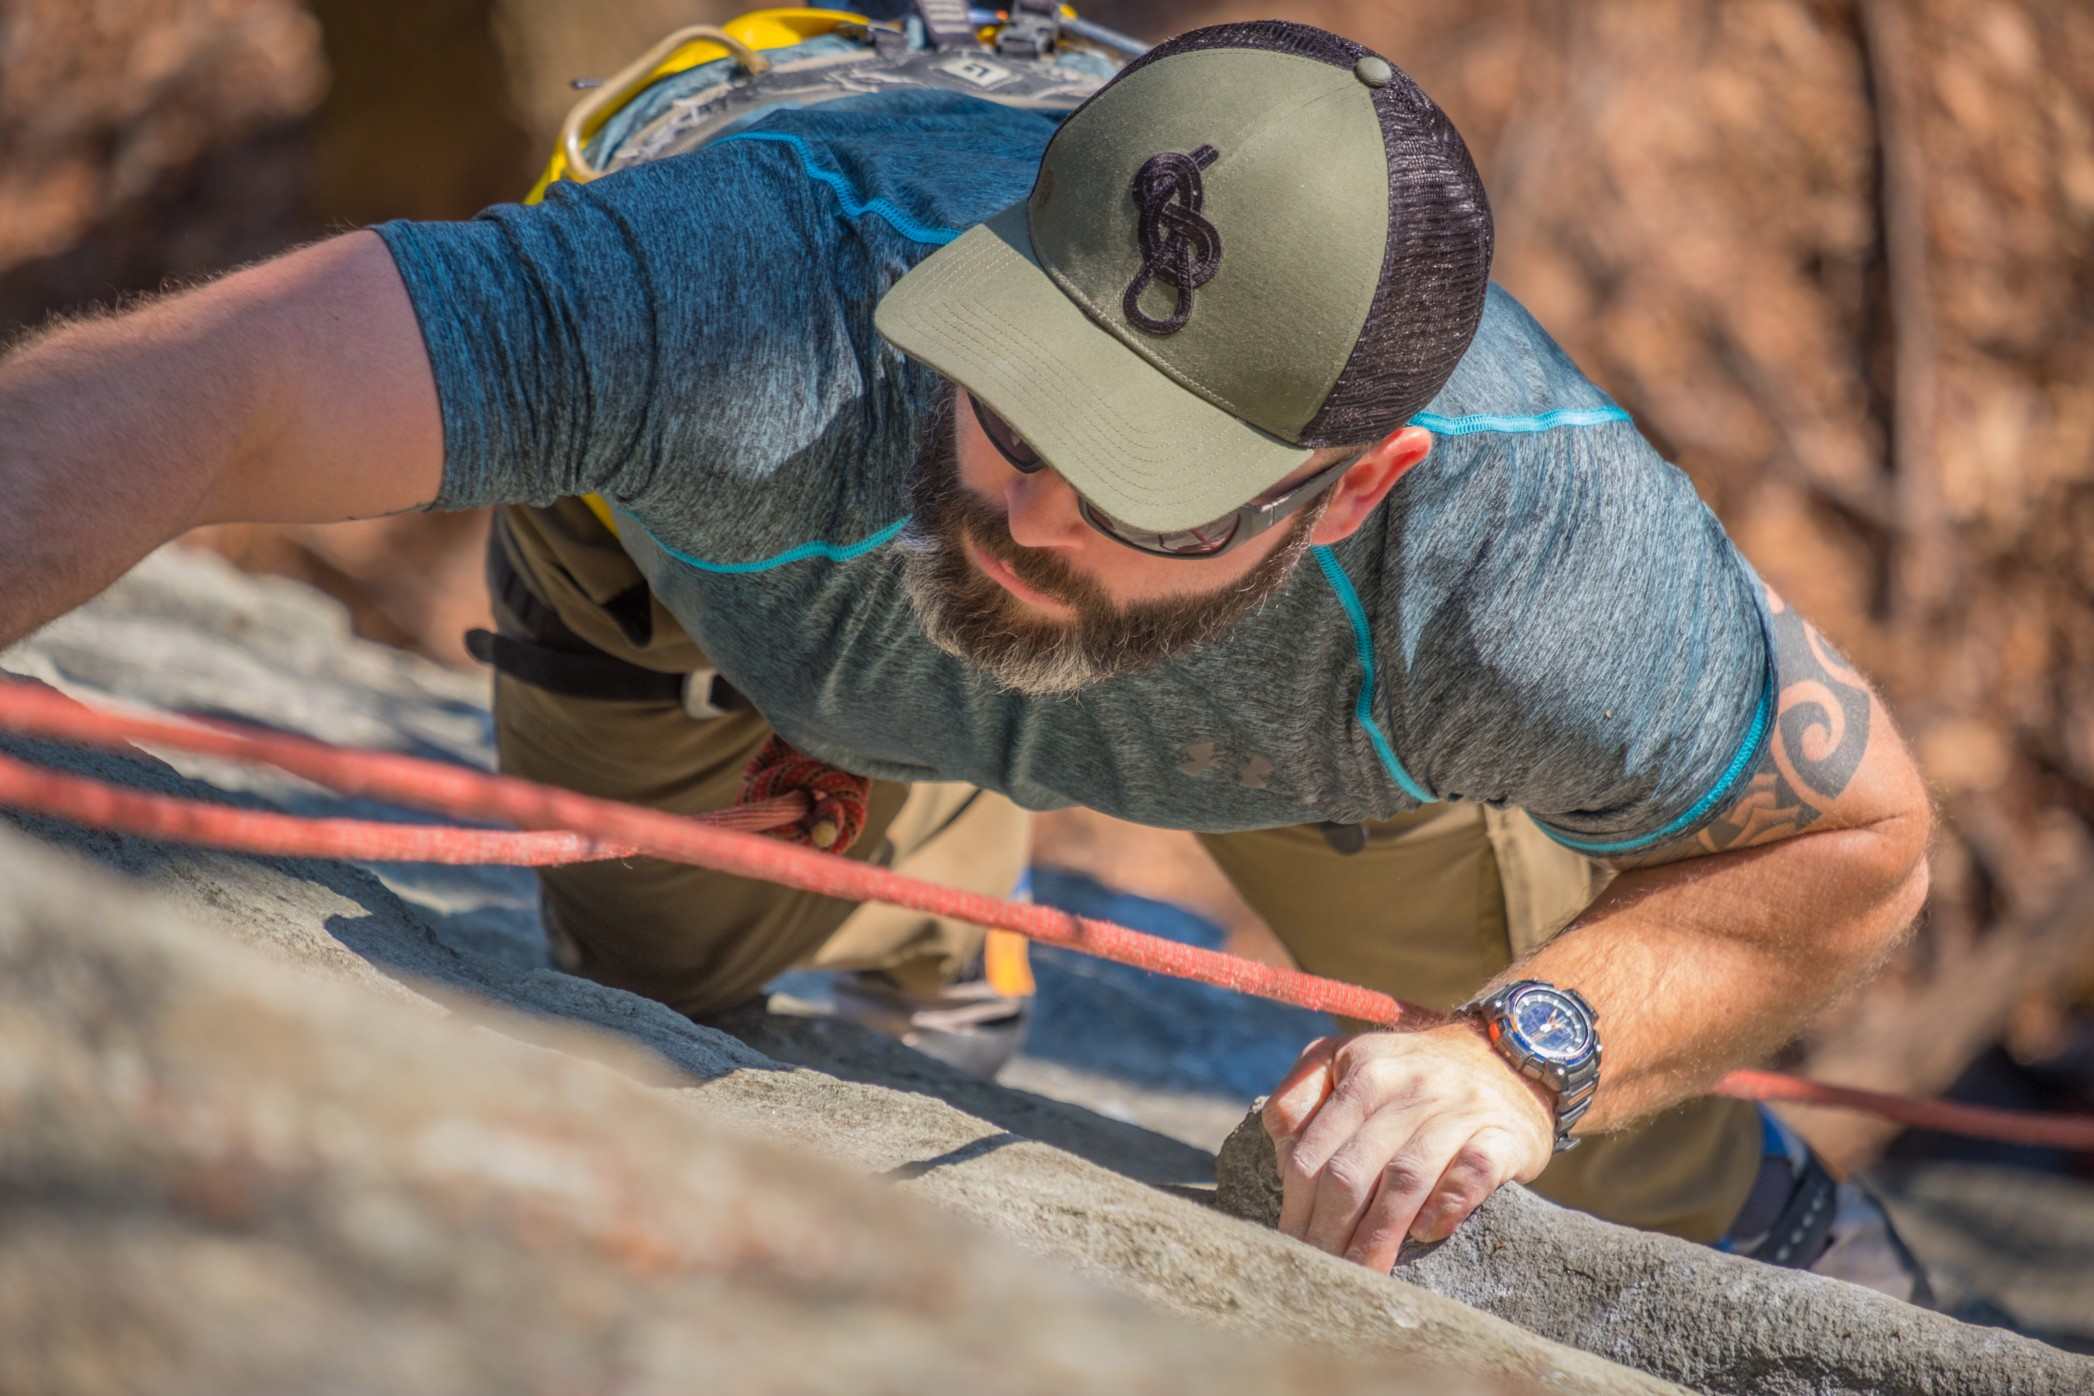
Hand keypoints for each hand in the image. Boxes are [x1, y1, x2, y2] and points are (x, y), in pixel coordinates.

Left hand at [1262, 1022, 1556, 1271]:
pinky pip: (1471, 1173)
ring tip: (1360, 1278)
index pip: (1314, 1150)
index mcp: (1362, 1070)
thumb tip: (1280, 1142)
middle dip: (1327, 1232)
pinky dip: (1446, 1204)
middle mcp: (1407, 1085)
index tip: (1289, 1246)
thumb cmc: (1410, 1071)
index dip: (1296, 1206)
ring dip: (1377, 1235)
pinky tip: (1425, 1232)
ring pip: (1405, 1178)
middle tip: (1317, 1273)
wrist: (1504, 1055)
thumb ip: (1304, 1090)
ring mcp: (1458, 1109)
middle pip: (1352, 1171)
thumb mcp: (1349, 1058)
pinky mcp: (1503, 1135)